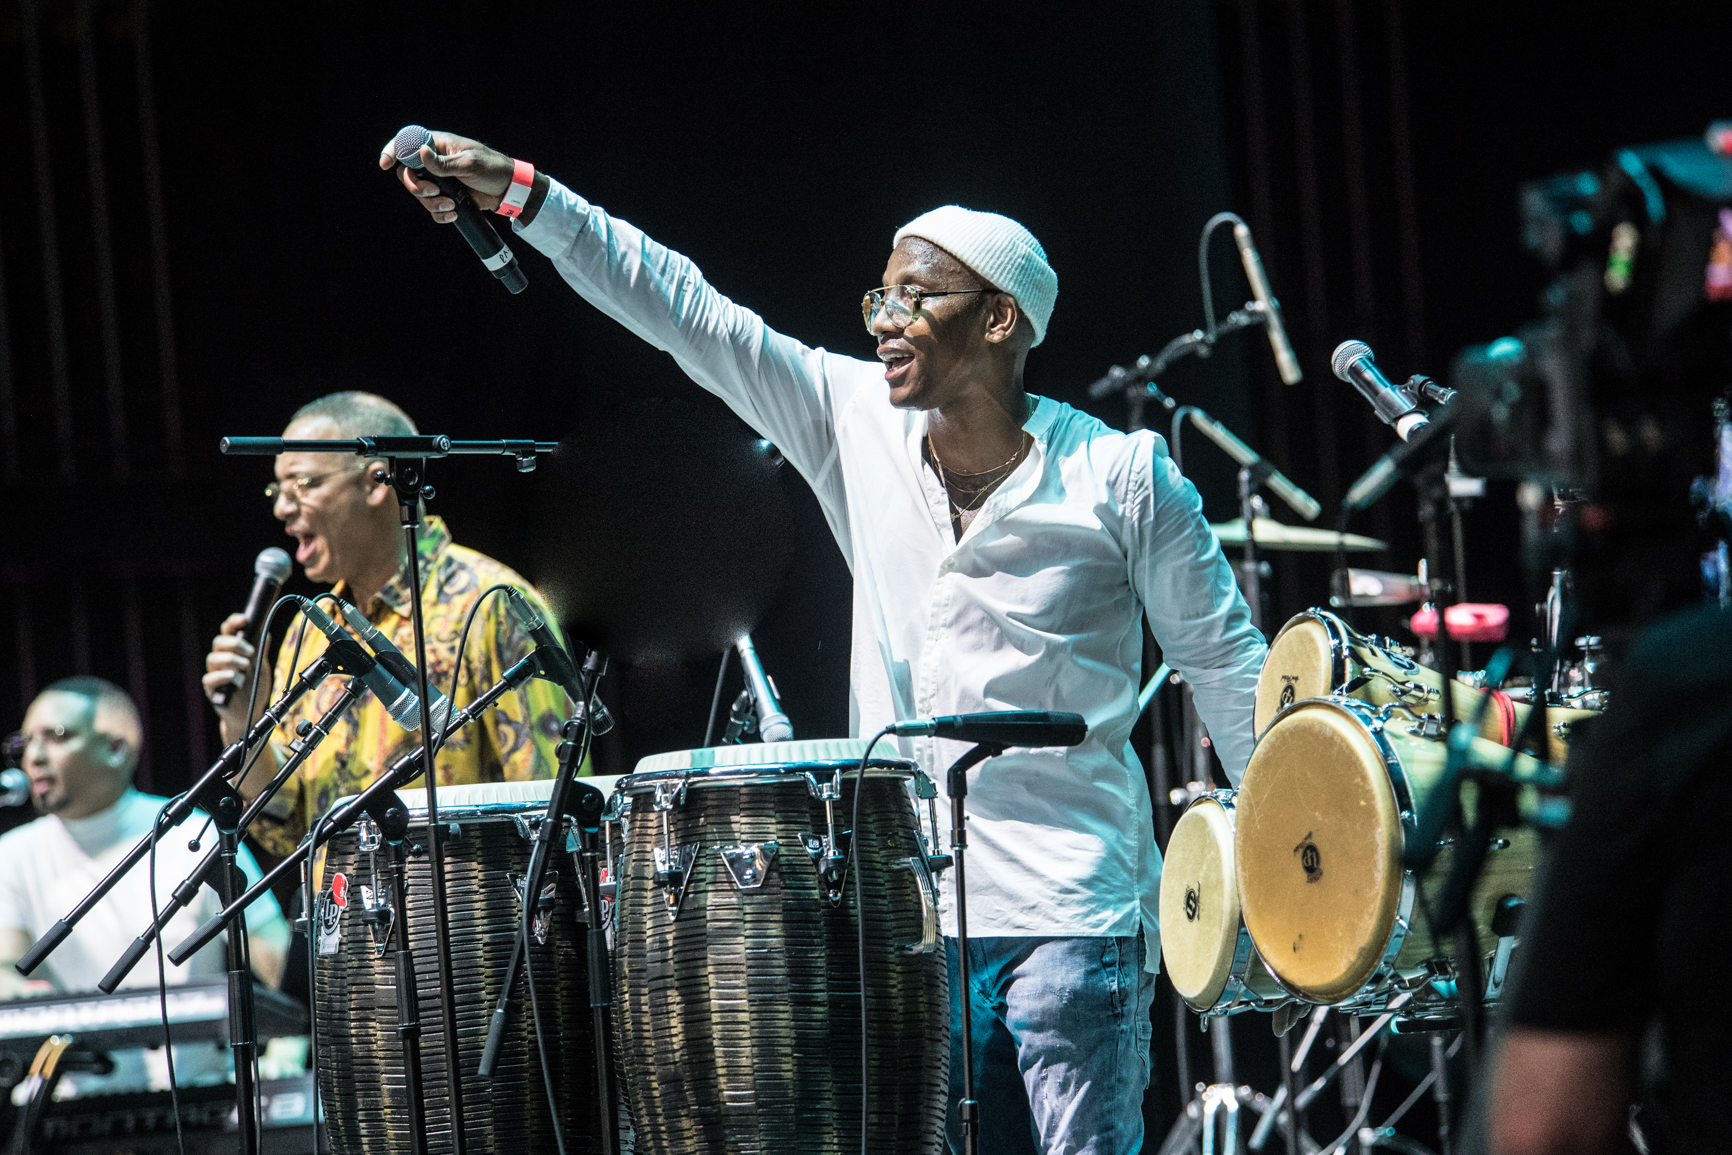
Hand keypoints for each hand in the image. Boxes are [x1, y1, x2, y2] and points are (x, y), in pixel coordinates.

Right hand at [203, 613, 264, 742]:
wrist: (251, 714)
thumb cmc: (255, 688)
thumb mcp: (262, 668)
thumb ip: (262, 652)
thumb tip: (265, 633)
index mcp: (233, 651)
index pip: (228, 631)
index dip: (233, 622)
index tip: (244, 620)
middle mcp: (221, 660)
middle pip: (218, 642)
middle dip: (235, 643)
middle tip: (251, 651)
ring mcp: (215, 674)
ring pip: (213, 658)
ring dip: (231, 660)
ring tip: (246, 667)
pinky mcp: (212, 690)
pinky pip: (209, 679)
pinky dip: (223, 676)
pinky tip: (235, 677)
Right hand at [379, 130, 514, 222]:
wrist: (509, 190)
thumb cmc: (492, 169)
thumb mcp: (470, 163)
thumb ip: (444, 163)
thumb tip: (421, 153)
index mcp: (438, 145)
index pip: (407, 142)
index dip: (392, 151)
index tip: (385, 165)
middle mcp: (434, 161)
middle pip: (407, 173)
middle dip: (416, 187)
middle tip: (434, 192)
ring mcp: (439, 180)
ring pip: (419, 193)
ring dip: (431, 203)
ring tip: (451, 206)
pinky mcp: (446, 196)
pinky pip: (432, 208)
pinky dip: (439, 214)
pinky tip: (454, 214)